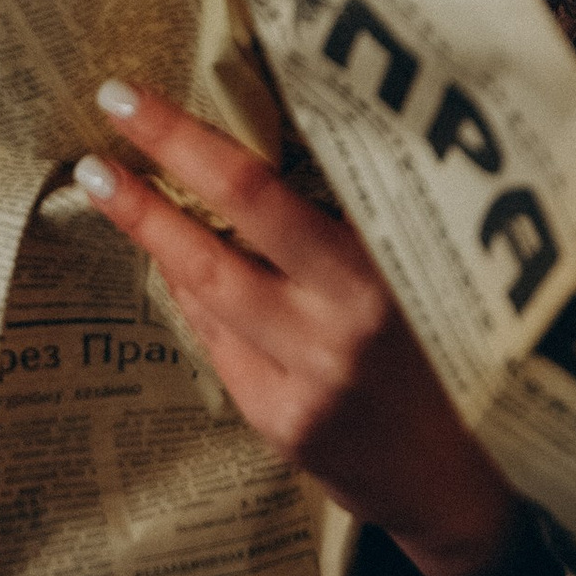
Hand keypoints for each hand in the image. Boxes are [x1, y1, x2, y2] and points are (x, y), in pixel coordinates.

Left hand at [72, 80, 521, 575]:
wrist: (470, 477)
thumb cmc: (456, 344)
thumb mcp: (427, 266)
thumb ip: (363, 215)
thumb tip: (272, 137)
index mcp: (380, 269)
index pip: (257, 192)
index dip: (185, 142)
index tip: (131, 98)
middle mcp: (336, 326)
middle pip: (213, 241)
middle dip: (147, 181)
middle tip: (106, 117)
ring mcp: (302, 381)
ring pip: (205, 292)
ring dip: (153, 236)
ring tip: (111, 187)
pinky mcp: (281, 424)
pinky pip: (219, 344)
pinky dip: (194, 296)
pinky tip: (175, 265)